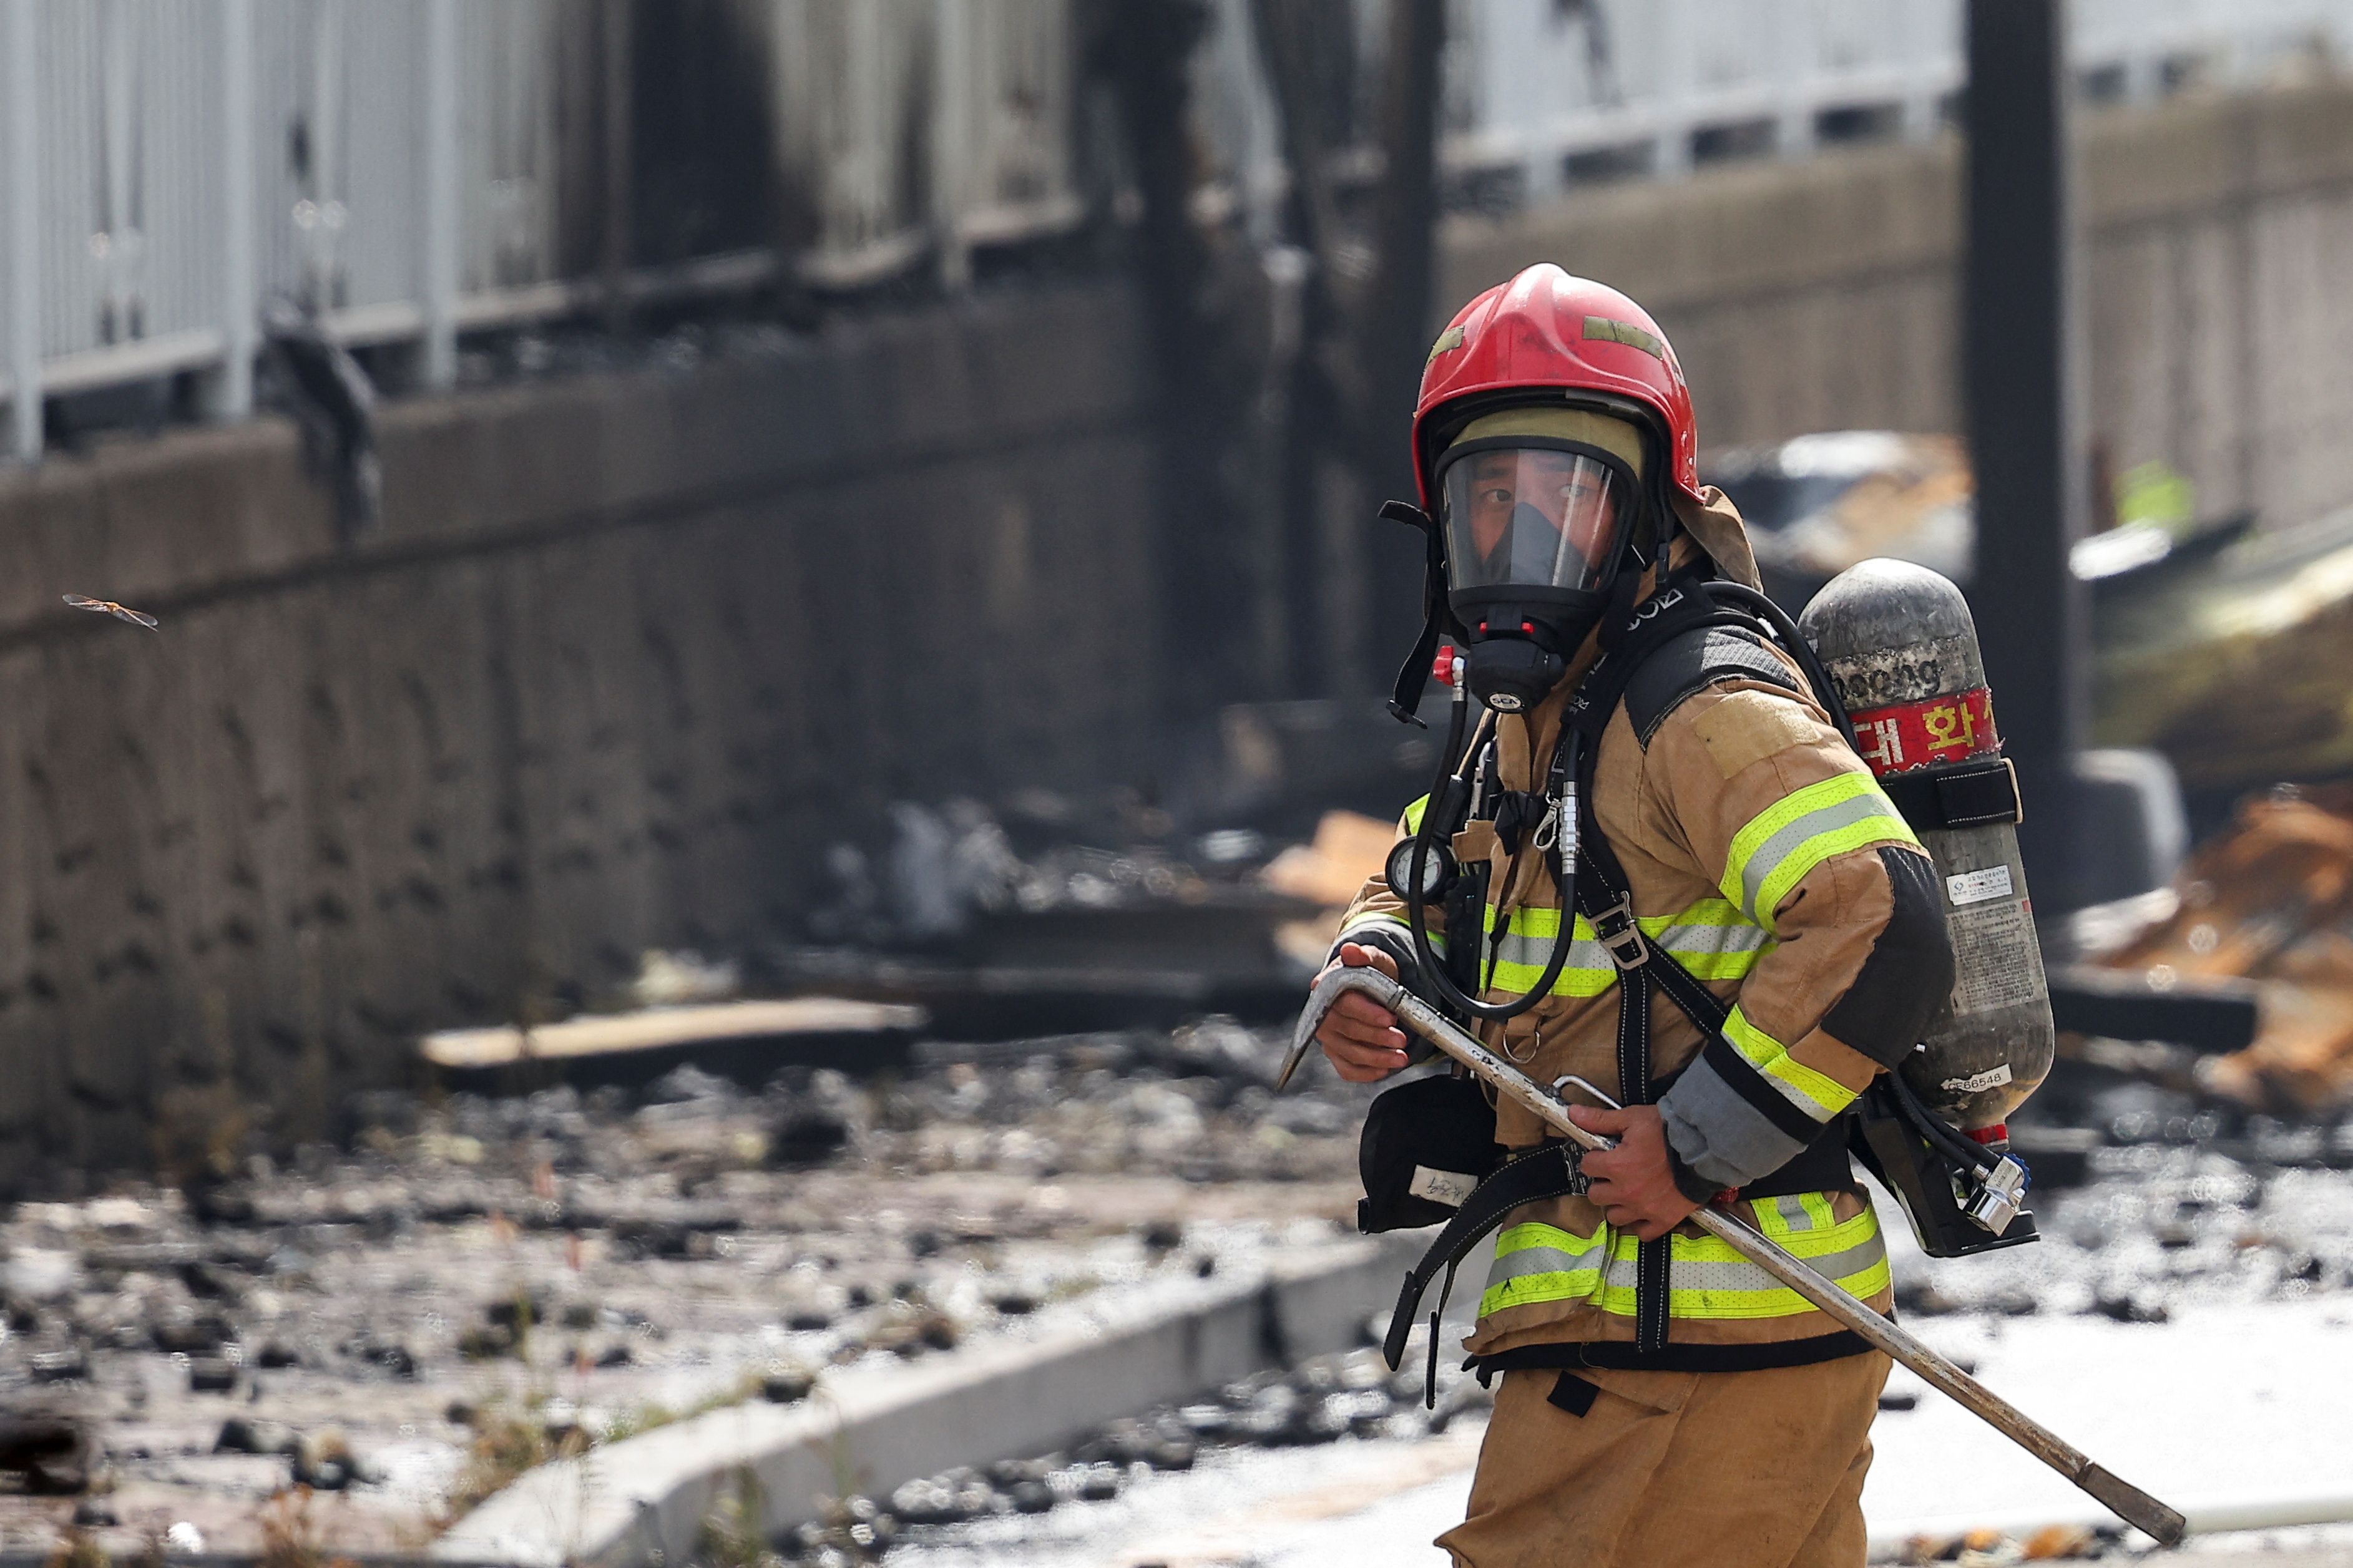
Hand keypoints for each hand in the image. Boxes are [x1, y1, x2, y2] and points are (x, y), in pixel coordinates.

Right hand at [1313, 943, 1409, 1082]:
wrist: (1371, 990)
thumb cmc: (1370, 975)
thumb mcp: (1374, 960)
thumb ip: (1364, 955)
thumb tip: (1350, 950)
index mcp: (1327, 988)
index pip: (1344, 1004)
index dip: (1367, 1013)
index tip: (1390, 1017)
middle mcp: (1322, 1014)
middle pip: (1347, 1031)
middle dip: (1377, 1037)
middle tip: (1401, 1038)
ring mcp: (1328, 1037)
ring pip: (1349, 1053)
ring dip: (1377, 1058)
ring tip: (1401, 1056)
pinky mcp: (1336, 1054)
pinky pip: (1347, 1069)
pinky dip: (1367, 1072)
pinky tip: (1385, 1069)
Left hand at [1569, 1104, 1701, 1241]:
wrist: (1704, 1147)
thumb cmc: (1669, 1131)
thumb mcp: (1632, 1119)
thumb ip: (1600, 1120)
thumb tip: (1573, 1114)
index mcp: (1615, 1166)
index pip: (1587, 1166)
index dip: (1595, 1158)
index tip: (1604, 1155)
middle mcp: (1625, 1191)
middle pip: (1595, 1195)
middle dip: (1602, 1183)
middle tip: (1615, 1174)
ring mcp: (1644, 1208)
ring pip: (1614, 1216)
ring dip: (1617, 1205)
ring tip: (1628, 1192)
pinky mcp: (1663, 1219)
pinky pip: (1643, 1233)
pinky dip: (1641, 1224)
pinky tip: (1643, 1211)